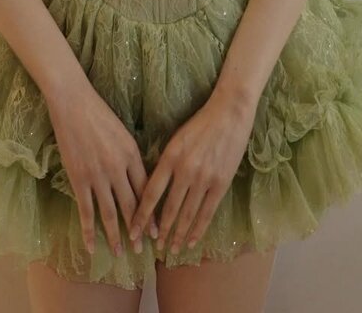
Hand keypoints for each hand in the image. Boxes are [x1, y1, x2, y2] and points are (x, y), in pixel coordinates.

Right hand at [49, 83, 159, 258]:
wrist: (73, 103)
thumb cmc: (99, 114)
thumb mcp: (123, 133)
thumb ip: (131, 157)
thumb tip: (138, 180)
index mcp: (132, 154)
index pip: (146, 190)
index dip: (150, 213)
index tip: (155, 230)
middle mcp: (118, 167)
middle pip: (131, 205)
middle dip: (137, 230)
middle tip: (142, 250)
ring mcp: (98, 175)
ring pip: (110, 212)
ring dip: (116, 235)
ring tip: (121, 253)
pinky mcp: (79, 178)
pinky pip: (86, 210)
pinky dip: (89, 231)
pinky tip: (92, 247)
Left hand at [128, 92, 255, 254]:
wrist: (229, 113)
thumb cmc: (200, 123)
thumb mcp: (176, 139)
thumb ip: (165, 163)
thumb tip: (153, 188)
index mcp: (170, 157)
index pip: (151, 192)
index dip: (141, 215)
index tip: (133, 231)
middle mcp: (185, 170)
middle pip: (169, 208)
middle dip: (159, 230)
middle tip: (152, 247)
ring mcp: (204, 178)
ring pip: (187, 214)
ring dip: (177, 234)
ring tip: (170, 249)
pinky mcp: (221, 183)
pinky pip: (207, 212)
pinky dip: (198, 229)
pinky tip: (191, 240)